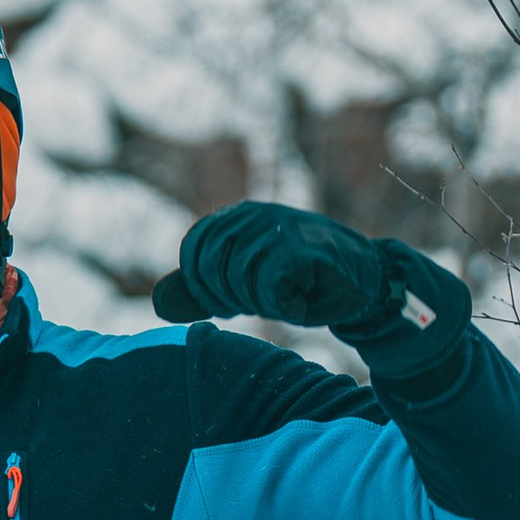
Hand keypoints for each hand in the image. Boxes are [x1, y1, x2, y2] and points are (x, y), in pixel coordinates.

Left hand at [152, 201, 470, 381]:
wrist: (362, 285)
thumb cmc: (302, 284)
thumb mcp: (244, 287)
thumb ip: (202, 292)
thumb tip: (157, 300)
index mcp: (237, 216)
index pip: (194, 248)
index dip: (204, 284)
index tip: (231, 300)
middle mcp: (255, 213)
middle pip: (211, 267)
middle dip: (229, 298)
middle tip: (262, 302)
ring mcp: (279, 226)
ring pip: (239, 281)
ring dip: (262, 304)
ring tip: (287, 297)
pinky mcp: (300, 246)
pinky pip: (267, 288)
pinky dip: (283, 305)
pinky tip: (301, 298)